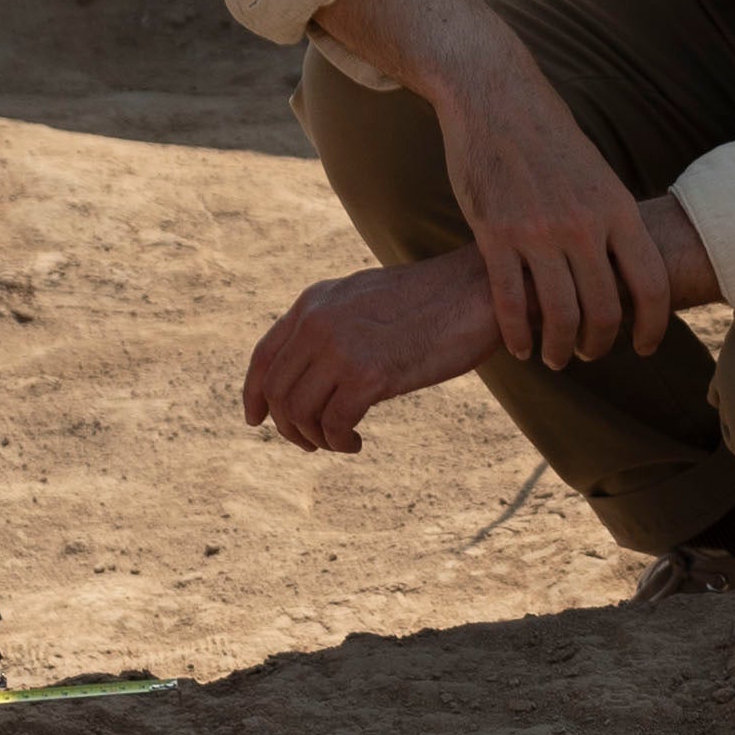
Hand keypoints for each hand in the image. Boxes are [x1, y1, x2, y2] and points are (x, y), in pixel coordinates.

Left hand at [242, 255, 503, 454]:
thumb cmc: (436, 300)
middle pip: (277, 390)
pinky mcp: (370, 374)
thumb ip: (336, 324)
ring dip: (315, 438)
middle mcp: (318, 322)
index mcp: (314, 301)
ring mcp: (342, 347)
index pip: (264, 356)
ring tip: (340, 442)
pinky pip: (333, 424)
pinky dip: (339, 441)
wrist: (481, 290)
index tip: (257, 420)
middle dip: (289, 426)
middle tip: (312, 443)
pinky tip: (356, 442)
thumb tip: (317, 367)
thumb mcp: (368, 301)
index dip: (254, 393)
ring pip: (299, 412)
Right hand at [348, 0, 663, 366]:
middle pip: (605, 309)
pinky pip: (511, 301)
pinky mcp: (495, 234)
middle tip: (588, 354)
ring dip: (559, 347)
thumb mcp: (597, 175)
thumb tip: (629, 263)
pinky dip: (516, 334)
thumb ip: (612, 220)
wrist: (496, 98)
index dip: (653, 325)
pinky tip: (518, 348)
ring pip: (559, 314)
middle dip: (599, 343)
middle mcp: (584, 225)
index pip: (651, 284)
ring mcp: (538, 232)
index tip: (643, 347)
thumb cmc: (548, 139)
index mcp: (616, 210)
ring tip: (554, 357)